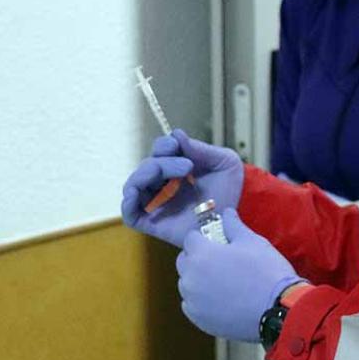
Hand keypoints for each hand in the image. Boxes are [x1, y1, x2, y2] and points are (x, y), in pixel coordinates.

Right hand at [120, 129, 243, 246]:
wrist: (231, 224)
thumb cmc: (230, 194)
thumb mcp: (225, 163)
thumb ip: (202, 149)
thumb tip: (176, 135)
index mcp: (176, 167)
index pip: (160, 150)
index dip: (165, 145)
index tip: (177, 146)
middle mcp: (163, 183)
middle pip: (148, 165)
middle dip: (163, 162)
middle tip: (188, 167)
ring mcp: (156, 203)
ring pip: (134, 184)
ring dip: (144, 175)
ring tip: (167, 178)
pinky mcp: (151, 222)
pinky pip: (129, 213)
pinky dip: (127, 202)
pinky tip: (136, 194)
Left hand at [176, 209, 303, 341]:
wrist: (277, 310)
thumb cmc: (265, 271)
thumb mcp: (253, 242)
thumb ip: (233, 226)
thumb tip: (227, 212)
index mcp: (200, 254)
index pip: (190, 239)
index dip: (203, 238)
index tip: (216, 242)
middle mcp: (190, 277)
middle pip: (184, 261)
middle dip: (196, 257)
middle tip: (218, 261)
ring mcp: (192, 301)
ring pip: (187, 284)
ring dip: (197, 279)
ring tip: (220, 282)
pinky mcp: (198, 320)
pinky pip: (191, 304)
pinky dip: (200, 300)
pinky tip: (219, 299)